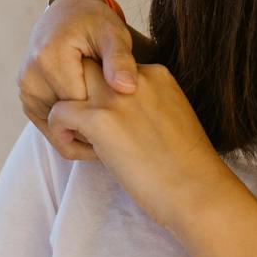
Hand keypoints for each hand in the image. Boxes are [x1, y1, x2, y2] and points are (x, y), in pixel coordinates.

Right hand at [19, 0, 138, 160]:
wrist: (68, 13)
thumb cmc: (96, 23)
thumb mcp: (114, 35)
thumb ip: (121, 60)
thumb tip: (127, 88)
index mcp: (50, 59)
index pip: (79, 106)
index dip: (105, 117)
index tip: (127, 120)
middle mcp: (30, 75)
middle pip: (66, 118)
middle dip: (92, 125)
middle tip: (119, 128)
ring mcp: (25, 87)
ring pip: (57, 125)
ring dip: (79, 129)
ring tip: (106, 128)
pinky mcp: (27, 96)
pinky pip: (49, 123)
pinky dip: (68, 127)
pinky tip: (90, 127)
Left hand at [46, 61, 241, 237]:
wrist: (197, 191)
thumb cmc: (190, 169)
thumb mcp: (173, 121)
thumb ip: (148, 108)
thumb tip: (122, 119)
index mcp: (157, 75)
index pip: (114, 65)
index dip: (103, 90)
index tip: (110, 119)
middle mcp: (136, 78)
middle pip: (89, 65)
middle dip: (79, 90)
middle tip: (84, 123)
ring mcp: (117, 97)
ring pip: (68, 83)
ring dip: (67, 107)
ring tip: (79, 136)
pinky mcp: (101, 120)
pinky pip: (58, 112)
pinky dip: (59, 131)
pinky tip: (77, 149)